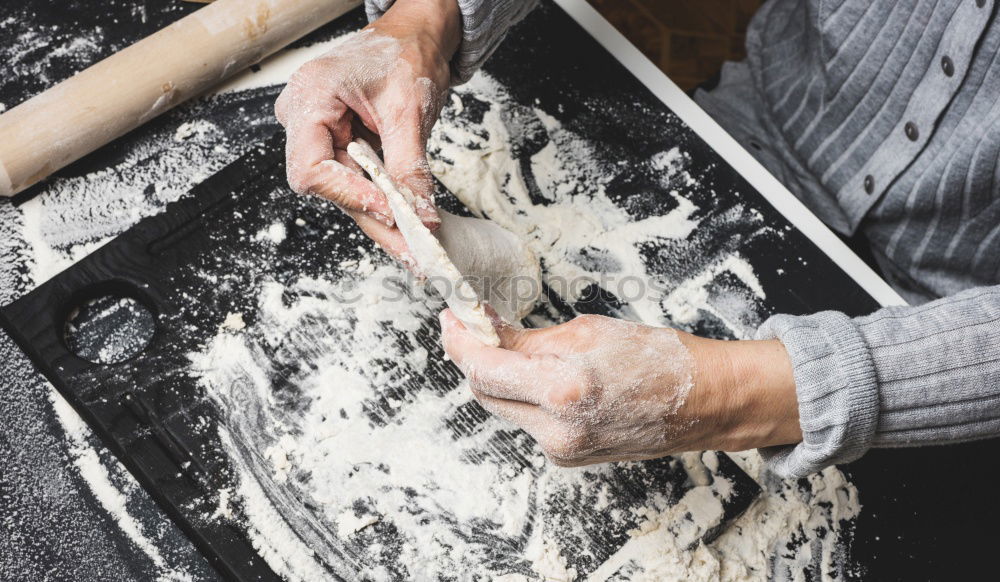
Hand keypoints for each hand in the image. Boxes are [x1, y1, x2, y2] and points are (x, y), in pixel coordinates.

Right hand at [275, 0, 460, 258]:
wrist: (415, 35)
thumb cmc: (406, 53)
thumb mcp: (410, 109)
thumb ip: (409, 165)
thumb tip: (420, 215)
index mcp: (310, 97)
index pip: (312, 169)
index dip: (351, 196)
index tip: (391, 212)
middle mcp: (304, 118)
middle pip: (329, 187)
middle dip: (373, 218)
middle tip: (411, 250)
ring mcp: (318, 133)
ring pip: (345, 190)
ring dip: (381, 218)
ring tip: (415, 246)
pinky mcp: (337, 145)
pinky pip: (357, 182)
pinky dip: (383, 203)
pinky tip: (407, 225)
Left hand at [440, 310, 801, 466]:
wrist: (704, 400)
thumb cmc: (659, 358)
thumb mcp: (587, 331)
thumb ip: (528, 340)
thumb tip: (486, 332)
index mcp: (562, 388)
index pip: (482, 366)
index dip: (458, 340)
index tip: (452, 319)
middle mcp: (557, 428)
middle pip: (483, 392)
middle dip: (475, 357)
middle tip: (476, 328)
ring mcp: (562, 448)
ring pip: (504, 407)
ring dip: (502, 377)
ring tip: (518, 350)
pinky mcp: (568, 457)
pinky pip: (529, 422)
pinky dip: (527, 397)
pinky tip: (546, 379)